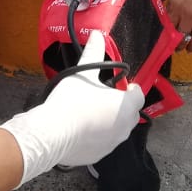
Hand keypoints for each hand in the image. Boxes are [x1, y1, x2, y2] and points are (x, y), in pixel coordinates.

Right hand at [0, 30, 143, 185]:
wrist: (52, 134)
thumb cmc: (71, 100)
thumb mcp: (83, 72)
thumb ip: (93, 53)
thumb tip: (97, 34)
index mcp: (125, 106)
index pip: (139, 96)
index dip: (132, 89)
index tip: (122, 85)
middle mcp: (124, 128)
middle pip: (131, 114)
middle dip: (123, 105)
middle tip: (105, 96)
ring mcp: (112, 145)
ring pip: (118, 130)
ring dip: (112, 121)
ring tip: (93, 112)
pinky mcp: (99, 156)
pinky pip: (105, 143)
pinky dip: (99, 136)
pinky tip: (83, 129)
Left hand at [167, 0, 191, 52]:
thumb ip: (176, 0)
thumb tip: (172, 11)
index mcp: (176, 5)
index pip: (169, 26)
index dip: (168, 35)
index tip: (167, 39)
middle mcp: (188, 15)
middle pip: (181, 36)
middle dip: (179, 44)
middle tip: (178, 48)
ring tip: (191, 49)